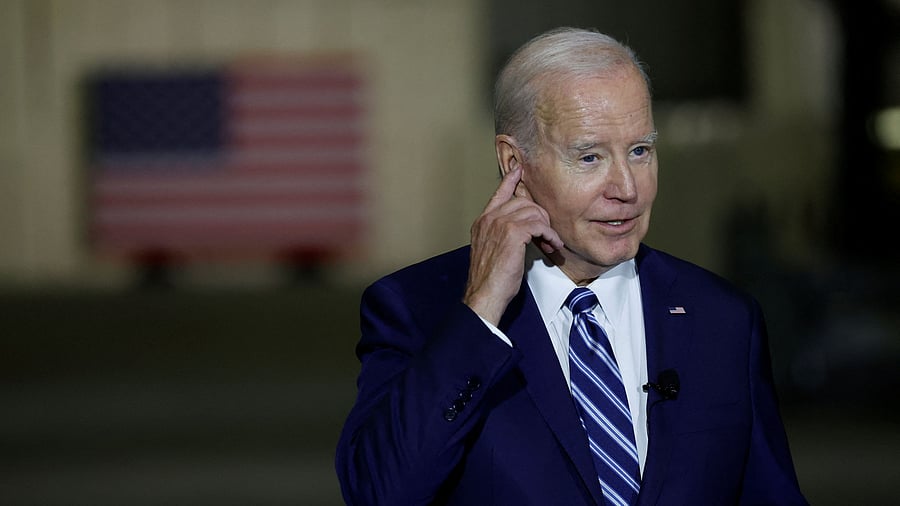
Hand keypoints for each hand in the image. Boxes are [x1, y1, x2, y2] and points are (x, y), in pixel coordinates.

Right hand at [463, 168, 563, 325]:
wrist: (485, 293)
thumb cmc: (490, 278)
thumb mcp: (492, 250)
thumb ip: (503, 235)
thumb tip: (525, 231)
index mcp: (483, 222)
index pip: (498, 194)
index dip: (510, 180)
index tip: (518, 170)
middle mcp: (490, 219)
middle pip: (522, 201)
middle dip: (539, 215)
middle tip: (545, 233)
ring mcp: (500, 224)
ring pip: (533, 212)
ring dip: (546, 227)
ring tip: (549, 242)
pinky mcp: (513, 233)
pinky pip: (539, 225)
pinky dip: (550, 235)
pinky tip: (551, 245)